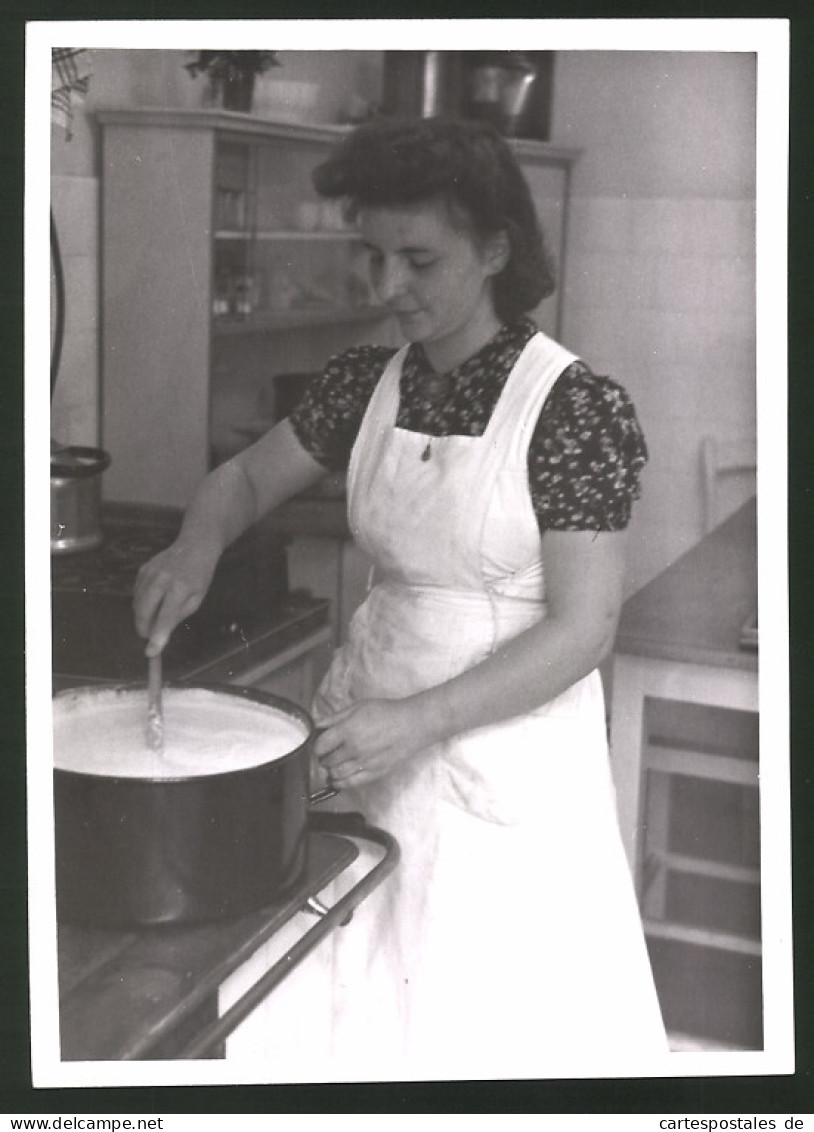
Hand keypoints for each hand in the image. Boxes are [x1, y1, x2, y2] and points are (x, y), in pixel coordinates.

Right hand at [133, 536, 220, 655]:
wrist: (194, 546)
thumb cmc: (199, 575)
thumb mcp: (196, 600)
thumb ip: (177, 616)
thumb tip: (160, 634)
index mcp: (180, 588)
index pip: (165, 617)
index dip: (158, 636)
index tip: (151, 652)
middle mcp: (161, 579)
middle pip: (143, 610)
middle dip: (143, 628)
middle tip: (148, 637)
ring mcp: (149, 573)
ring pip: (136, 603)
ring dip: (141, 616)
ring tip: (153, 618)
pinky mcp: (142, 570)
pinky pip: (136, 593)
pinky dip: (141, 602)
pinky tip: (152, 601)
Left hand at [313, 698, 429, 788]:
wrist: (412, 725)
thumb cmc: (387, 712)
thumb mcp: (358, 707)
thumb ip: (335, 718)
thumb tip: (316, 724)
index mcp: (348, 731)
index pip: (320, 746)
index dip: (316, 746)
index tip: (319, 744)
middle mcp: (354, 749)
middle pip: (326, 761)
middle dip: (323, 758)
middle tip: (327, 753)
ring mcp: (364, 763)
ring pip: (336, 774)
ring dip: (330, 771)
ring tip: (333, 764)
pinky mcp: (374, 773)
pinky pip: (351, 783)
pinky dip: (340, 783)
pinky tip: (338, 779)